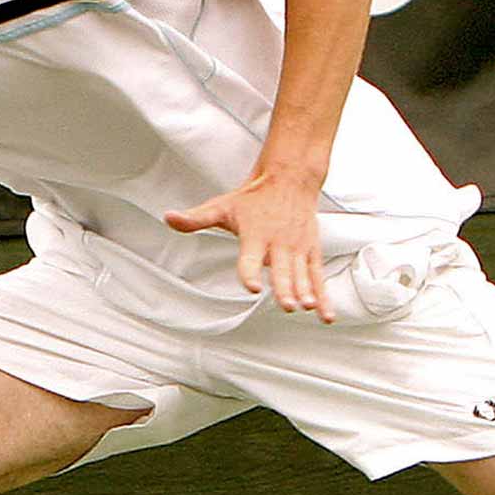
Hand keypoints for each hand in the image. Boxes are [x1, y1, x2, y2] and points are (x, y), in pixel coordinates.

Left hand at [165, 172, 333, 323]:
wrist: (290, 180)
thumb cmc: (254, 198)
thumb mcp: (221, 206)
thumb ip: (195, 219)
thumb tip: (169, 218)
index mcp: (255, 234)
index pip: (250, 257)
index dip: (250, 271)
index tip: (253, 286)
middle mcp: (278, 243)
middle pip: (281, 269)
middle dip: (285, 288)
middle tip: (287, 305)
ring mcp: (297, 248)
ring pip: (302, 274)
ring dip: (305, 291)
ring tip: (306, 306)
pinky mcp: (311, 251)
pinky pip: (318, 276)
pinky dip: (324, 295)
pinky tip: (325, 314)